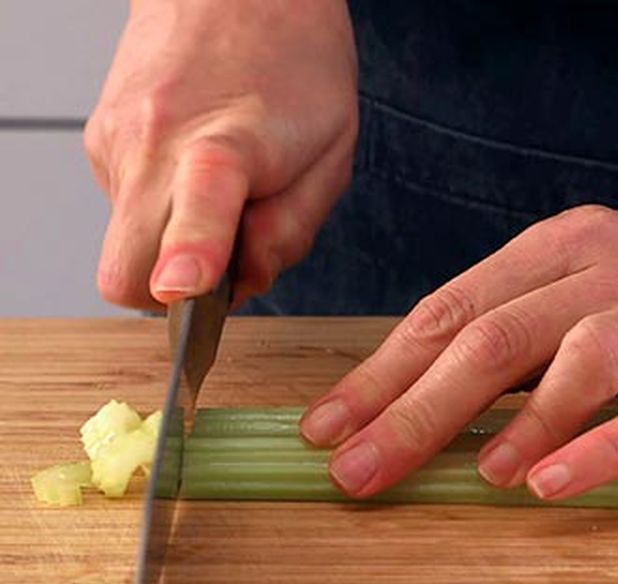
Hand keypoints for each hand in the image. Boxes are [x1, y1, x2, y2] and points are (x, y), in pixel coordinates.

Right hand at [86, 0, 356, 307]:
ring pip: (126, 246)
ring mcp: (115, 142)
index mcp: (225, 145)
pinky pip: (128, 210)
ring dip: (174, 245)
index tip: (181, 288)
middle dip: (171, 294)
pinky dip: (164, 211)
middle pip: (126, 271)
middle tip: (228, 256)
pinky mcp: (99, 140)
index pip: (197, 207)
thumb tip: (241, 284)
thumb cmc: (296, 67)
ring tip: (225, 191)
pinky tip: (198, 171)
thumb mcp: (331, 157)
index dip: (188, 256)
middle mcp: (153, 144)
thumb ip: (290, 232)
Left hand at [302, 199, 617, 498]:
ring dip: (519, 419)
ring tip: (474, 474)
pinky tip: (553, 480)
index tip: (328, 426)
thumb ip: (516, 321)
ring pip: (586, 358)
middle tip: (359, 469)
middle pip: (501, 335)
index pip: (456, 307)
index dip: (384, 371)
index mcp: (567, 246)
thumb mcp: (591, 277)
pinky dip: (604, 445)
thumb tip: (415, 392)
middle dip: (416, 407)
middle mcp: (616, 270)